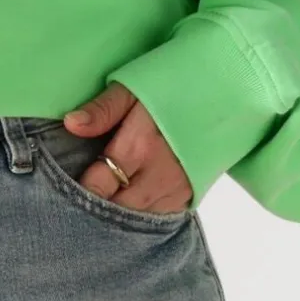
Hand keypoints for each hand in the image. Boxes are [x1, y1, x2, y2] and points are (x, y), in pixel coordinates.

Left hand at [64, 81, 193, 213]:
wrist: (232, 87)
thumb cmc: (177, 80)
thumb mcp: (135, 84)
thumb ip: (103, 109)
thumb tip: (71, 125)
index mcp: (137, 147)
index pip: (96, 187)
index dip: (80, 191)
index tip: (67, 191)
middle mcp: (156, 176)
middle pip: (115, 211)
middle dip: (98, 209)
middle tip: (83, 203)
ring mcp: (176, 189)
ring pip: (136, 220)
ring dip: (119, 216)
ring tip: (106, 207)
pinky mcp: (190, 195)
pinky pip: (158, 219)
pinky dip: (142, 217)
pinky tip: (132, 207)